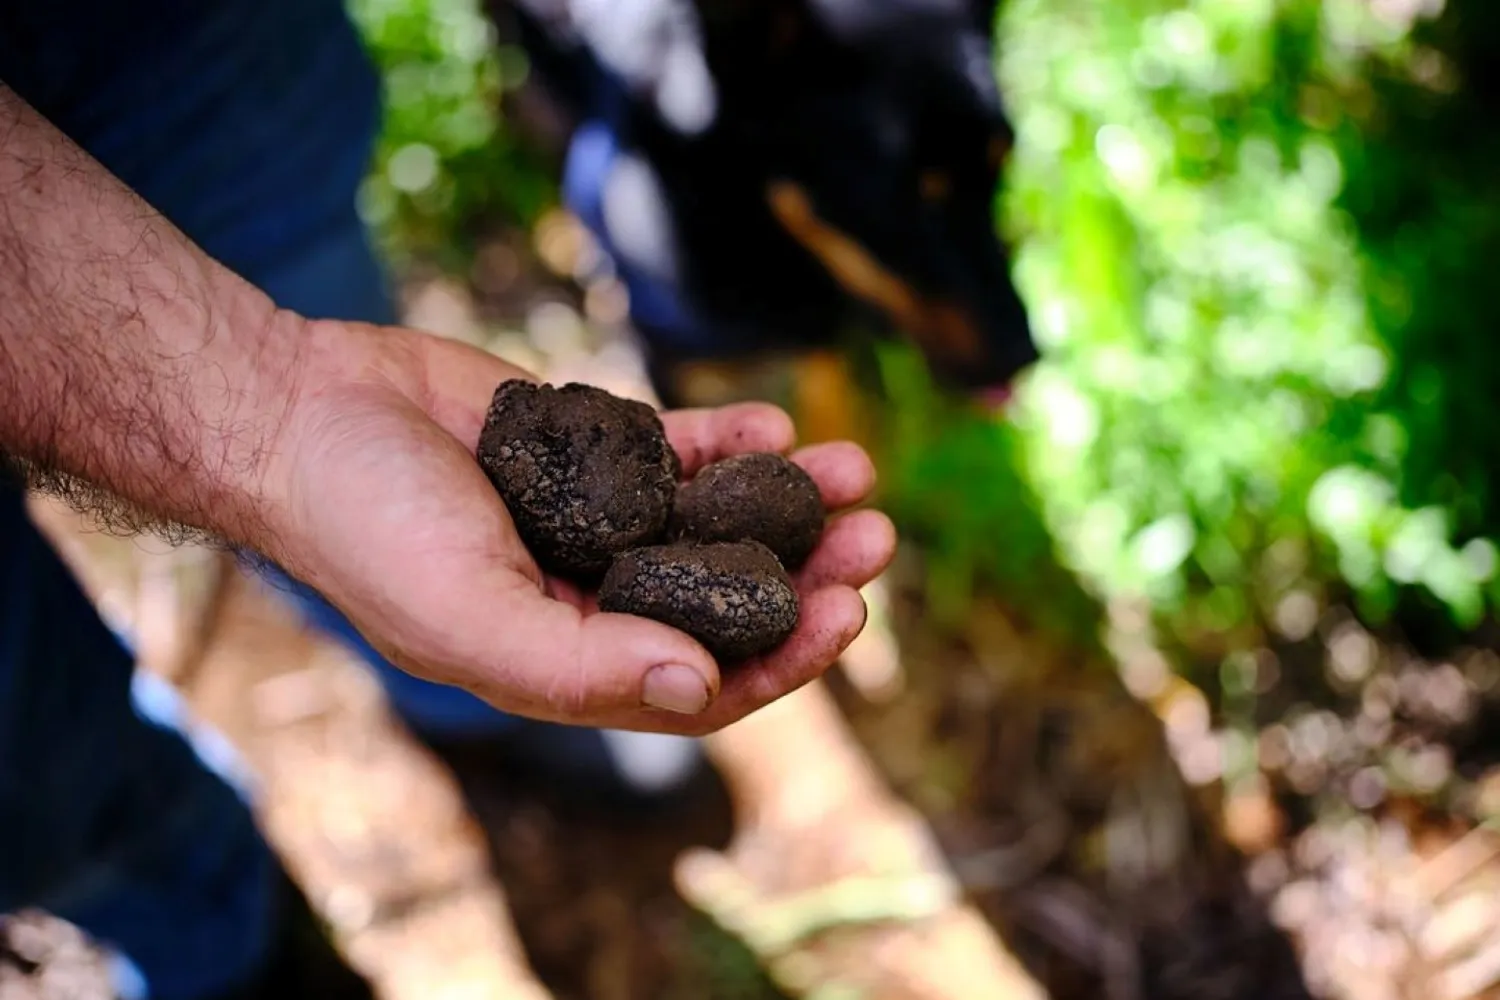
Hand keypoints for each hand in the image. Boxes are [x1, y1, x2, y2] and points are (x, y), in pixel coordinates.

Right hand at [265, 320, 896, 735]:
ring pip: (718, 521)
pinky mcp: (590, 449)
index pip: (701, 684)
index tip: (846, 615)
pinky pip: (677, 451)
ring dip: (790, 502)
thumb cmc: (367, 527)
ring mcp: (596, 520)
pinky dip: (728, 442)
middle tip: (876, 540)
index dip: (782, 659)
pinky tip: (780, 428)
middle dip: (808, 576)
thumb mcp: (467, 614)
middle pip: (727, 600)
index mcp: (567, 661)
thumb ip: (580, 664)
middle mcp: (592, 597)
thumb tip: (700, 685)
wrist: (302, 414)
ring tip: (857, 472)